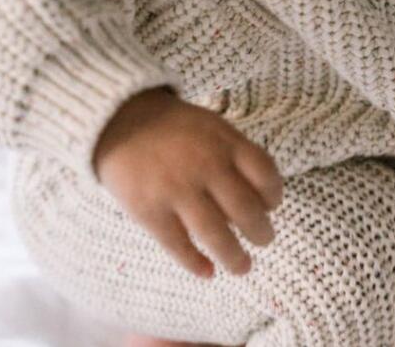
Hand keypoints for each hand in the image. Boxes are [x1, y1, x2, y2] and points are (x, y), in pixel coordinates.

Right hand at [93, 87, 283, 278]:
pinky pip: (178, 245)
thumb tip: (258, 198)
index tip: (272, 205)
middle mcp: (206, 166)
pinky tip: (207, 272)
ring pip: (216, 235)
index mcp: (226, 142)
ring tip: (243, 267)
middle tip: (264, 239)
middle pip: (245, 209)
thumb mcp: (213, 126)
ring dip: (235, 257)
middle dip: (261, 231)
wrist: (121, 121)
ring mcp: (178, 190)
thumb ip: (236, 154)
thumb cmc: (175, 127)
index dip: (274, 194)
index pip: (264, 174)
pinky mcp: (150, 210)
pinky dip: (195, 263)